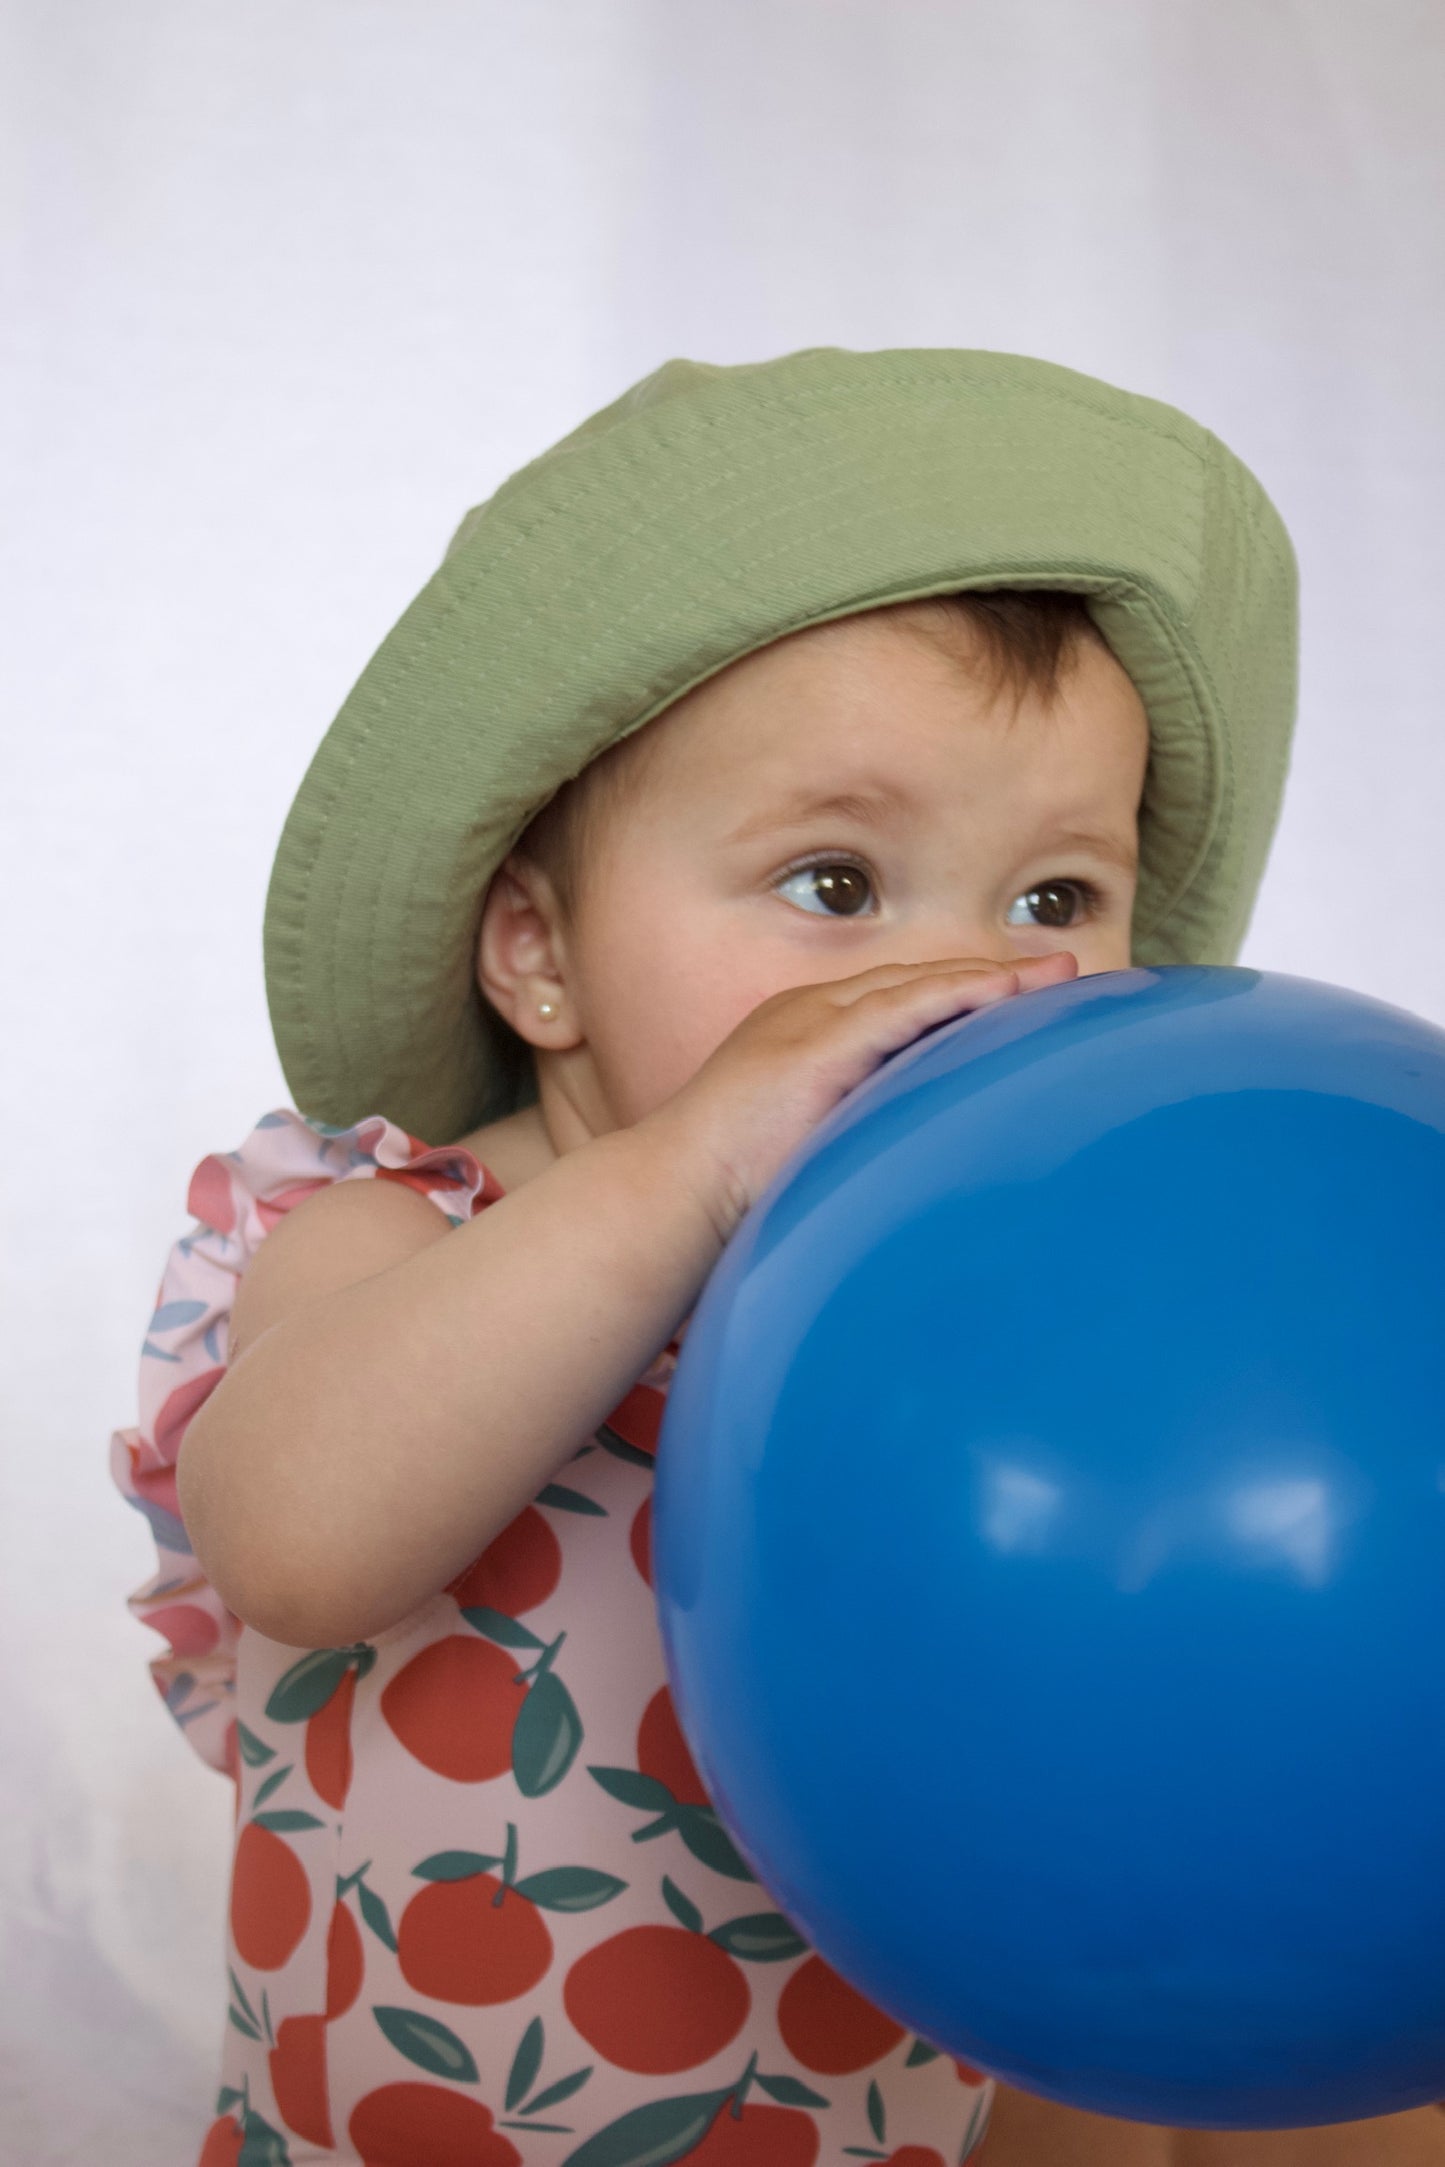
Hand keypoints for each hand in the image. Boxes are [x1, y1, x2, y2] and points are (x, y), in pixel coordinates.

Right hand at [637, 950, 1077, 1246]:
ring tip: (1055, 976)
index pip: (900, 1003)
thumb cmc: (730, 1192)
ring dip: (990, 979)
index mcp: (806, 1037)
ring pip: (917, 987)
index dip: (964, 995)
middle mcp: (809, 1015)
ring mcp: (809, 1024)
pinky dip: (954, 996)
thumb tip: (907, 1169)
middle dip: (993, 976)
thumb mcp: (806, 1151)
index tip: (1027, 998)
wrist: (674, 1199)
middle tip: (1064, 972)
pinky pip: (899, 1009)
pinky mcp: (815, 1045)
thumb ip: (852, 1140)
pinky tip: (1002, 992)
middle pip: (918, 983)